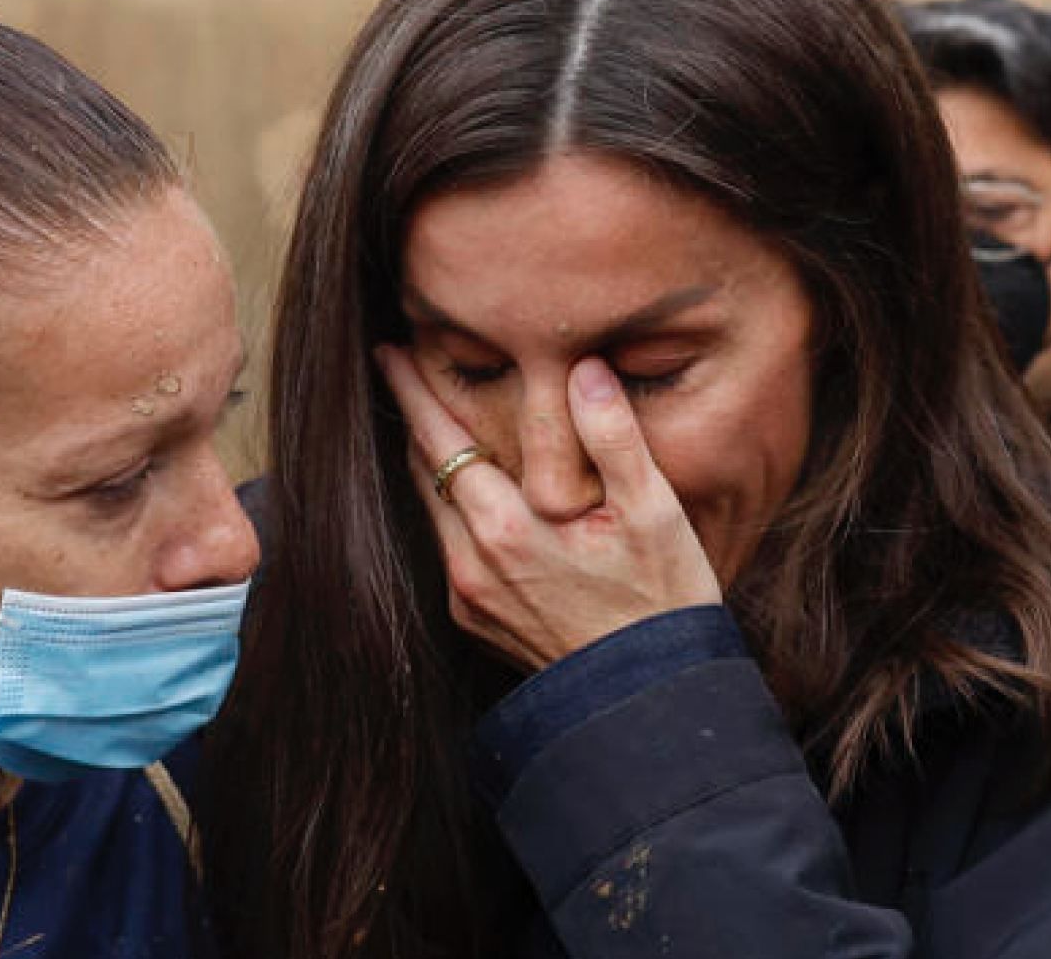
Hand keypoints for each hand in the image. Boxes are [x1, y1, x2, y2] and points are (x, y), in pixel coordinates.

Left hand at [377, 348, 721, 670]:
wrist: (648, 697)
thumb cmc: (660, 602)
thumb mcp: (653, 511)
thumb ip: (613, 435)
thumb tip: (585, 369)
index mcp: (506, 529)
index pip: (441, 441)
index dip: (413, 392)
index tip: (389, 352)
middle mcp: (471, 564)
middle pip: (424, 472)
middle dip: (414, 418)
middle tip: (403, 369)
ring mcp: (468, 597)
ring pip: (433, 511)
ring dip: (431, 464)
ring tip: (433, 421)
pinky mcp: (475, 620)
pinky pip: (449, 548)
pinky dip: (454, 510)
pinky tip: (472, 493)